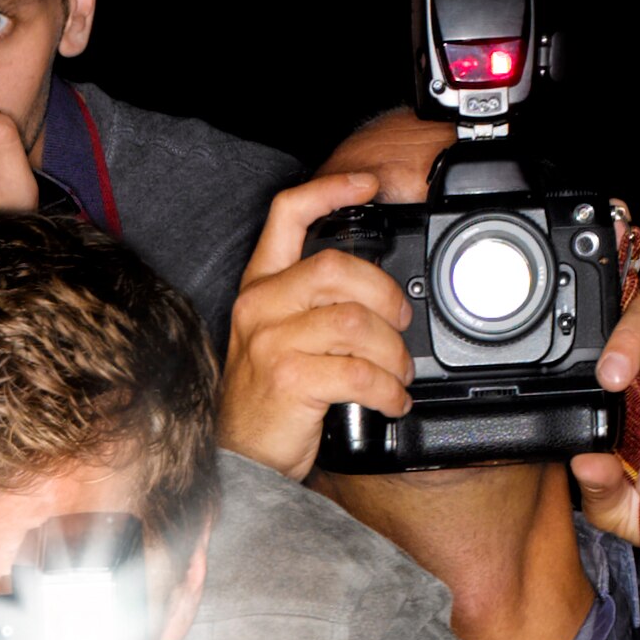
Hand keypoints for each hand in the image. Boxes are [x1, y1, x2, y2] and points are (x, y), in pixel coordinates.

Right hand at [220, 175, 414, 478]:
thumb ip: (314, 305)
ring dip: (393, 353)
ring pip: (356, 322)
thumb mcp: (280, 336)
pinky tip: (390, 401)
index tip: (368, 183)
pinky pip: (359, 372)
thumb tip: (377, 293)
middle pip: (337, 267)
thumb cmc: (269, 398)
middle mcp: (260, 305)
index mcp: (261, 286)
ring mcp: (270, 340)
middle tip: (399, 325)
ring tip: (396, 375)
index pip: (287, 216)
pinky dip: (388, 390)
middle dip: (385, 296)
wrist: (240, 455)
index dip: (330, 190)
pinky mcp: (288, 378)